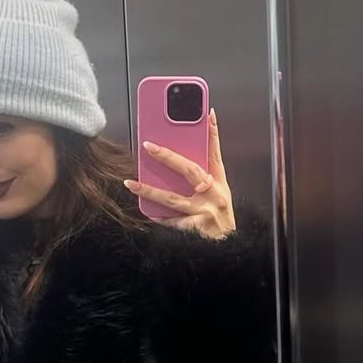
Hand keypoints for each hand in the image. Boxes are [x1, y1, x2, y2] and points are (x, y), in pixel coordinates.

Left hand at [124, 107, 235, 239]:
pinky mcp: (197, 227)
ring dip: (150, 190)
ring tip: (131, 183)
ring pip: (172, 198)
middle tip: (149, 146)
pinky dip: (161, 219)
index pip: (216, 153)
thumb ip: (205, 181)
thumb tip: (180, 165)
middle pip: (189, 170)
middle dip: (167, 156)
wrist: (231, 249)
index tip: (207, 113)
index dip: (213, 133)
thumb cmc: (221, 221)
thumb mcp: (220, 197)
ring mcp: (205, 210)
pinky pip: (173, 222)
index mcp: (220, 183)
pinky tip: (149, 214)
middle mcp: (214, 194)